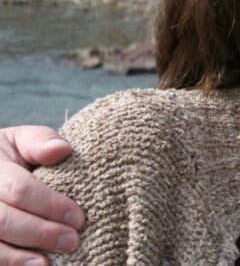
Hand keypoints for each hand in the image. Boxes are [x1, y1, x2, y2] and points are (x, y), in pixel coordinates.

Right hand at [0, 127, 82, 265]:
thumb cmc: (11, 157)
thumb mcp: (21, 141)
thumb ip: (40, 141)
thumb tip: (62, 150)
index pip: (20, 189)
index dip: (50, 204)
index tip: (78, 217)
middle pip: (4, 221)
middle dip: (40, 233)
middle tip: (72, 241)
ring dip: (19, 257)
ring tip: (47, 263)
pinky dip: (8, 264)